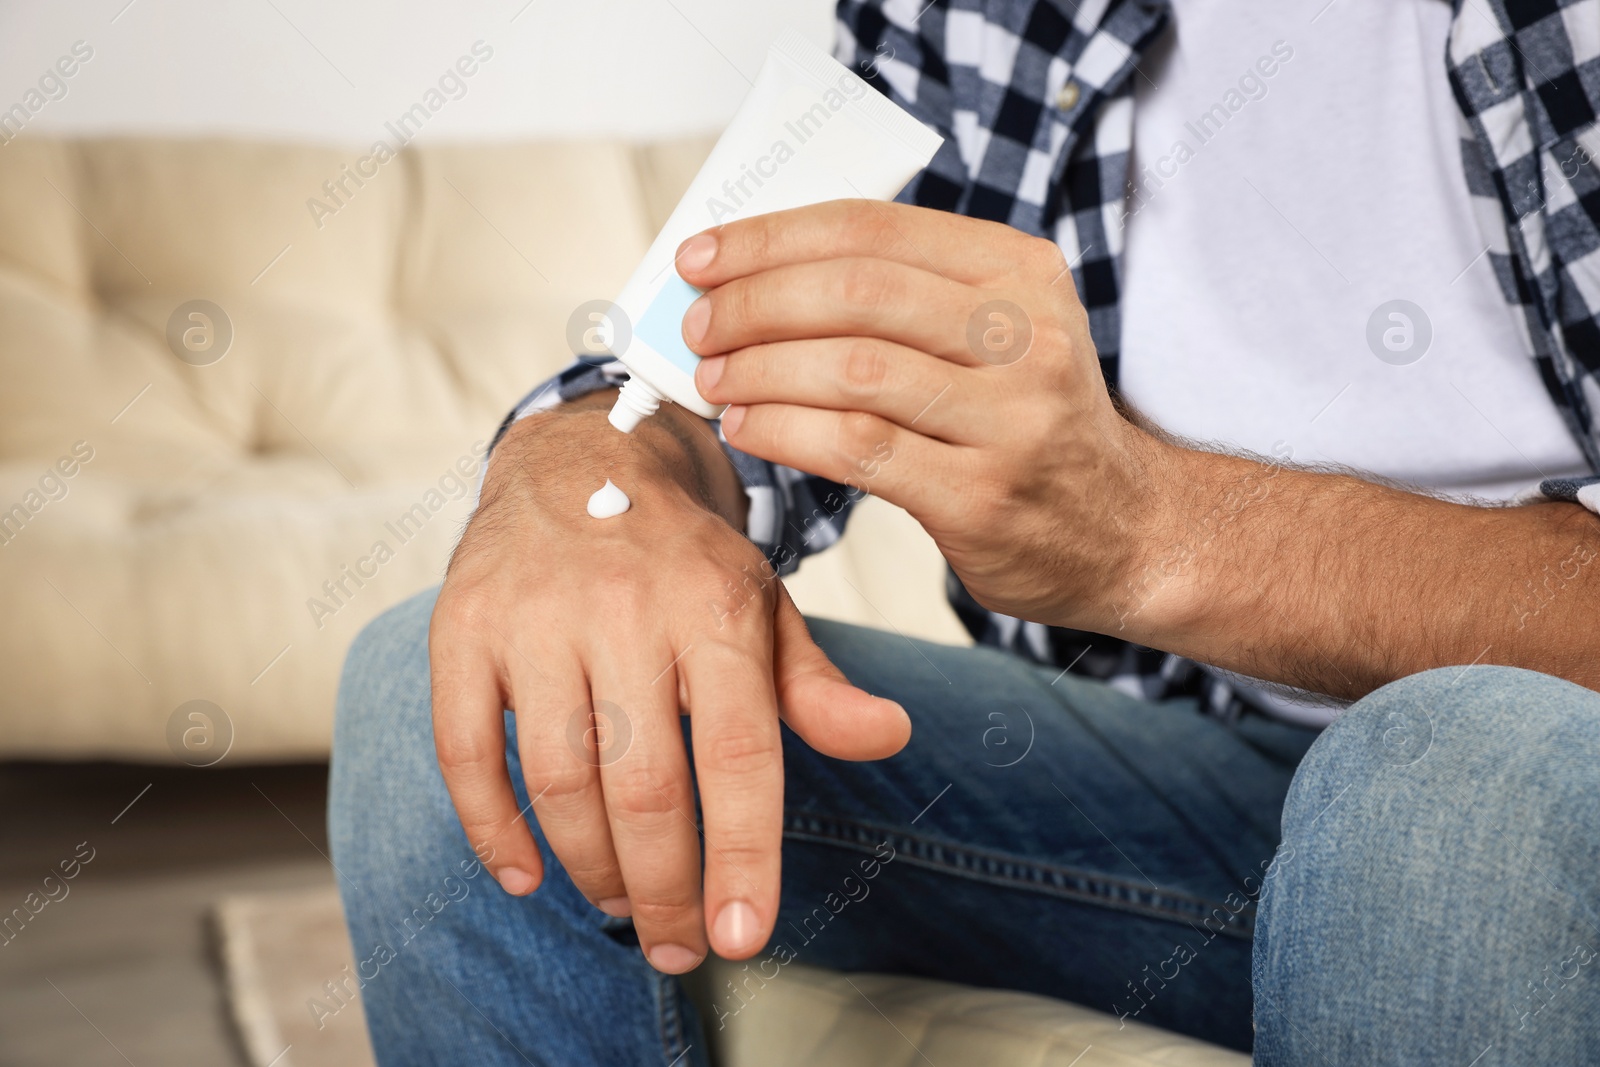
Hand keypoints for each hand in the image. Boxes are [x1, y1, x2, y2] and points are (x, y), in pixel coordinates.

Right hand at [429, 397, 909, 971]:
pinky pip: (466, 751)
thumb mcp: (763, 606)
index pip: (737, 752)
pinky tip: (525, 875)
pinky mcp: (463, 628)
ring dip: (592, 867)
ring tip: (619, 903)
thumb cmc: (683, 559)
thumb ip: (815, 684)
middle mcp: (625, 610)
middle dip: (664, 892)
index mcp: (715, 607)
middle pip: (646, 787)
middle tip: (677, 946)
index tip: (742, 936)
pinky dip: (492, 829)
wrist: (580, 458)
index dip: (743, 855)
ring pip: (561, 781)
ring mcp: (536, 618)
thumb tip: (890, 736)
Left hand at [678, 200, 1169, 631]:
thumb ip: (906, 296)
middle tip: (699, 325)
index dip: (772, 237)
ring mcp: (1010, 419)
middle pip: (856, 292)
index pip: (873, 229)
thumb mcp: (1002, 330)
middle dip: (753, 303)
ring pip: (851, 370)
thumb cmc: (1031, 423)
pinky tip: (747, 428)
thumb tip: (759, 277)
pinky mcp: (981, 496)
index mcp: (1020, 271)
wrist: (1127, 530)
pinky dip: (783, 432)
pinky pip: (857, 449)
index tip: (703, 255)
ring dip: (759, 370)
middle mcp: (1026, 335)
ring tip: (713, 379)